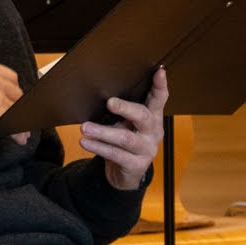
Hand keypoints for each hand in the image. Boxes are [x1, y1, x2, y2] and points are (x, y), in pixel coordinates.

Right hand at [0, 60, 22, 145]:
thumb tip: (7, 102)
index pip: (11, 77)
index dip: (12, 93)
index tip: (13, 103)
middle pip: (17, 93)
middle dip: (16, 108)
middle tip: (14, 120)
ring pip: (19, 109)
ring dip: (19, 122)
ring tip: (19, 133)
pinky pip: (17, 123)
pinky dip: (18, 132)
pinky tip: (18, 138)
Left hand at [81, 66, 167, 190]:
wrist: (124, 173)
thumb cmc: (123, 141)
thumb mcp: (123, 124)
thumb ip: (120, 111)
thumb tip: (101, 94)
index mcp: (152, 118)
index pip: (159, 99)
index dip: (160, 86)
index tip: (159, 71)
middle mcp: (153, 132)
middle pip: (143, 116)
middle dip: (126, 108)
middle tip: (109, 102)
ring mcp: (147, 149)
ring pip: (126, 138)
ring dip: (103, 132)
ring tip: (85, 127)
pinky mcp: (136, 165)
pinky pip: (116, 155)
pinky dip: (99, 147)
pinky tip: (85, 142)